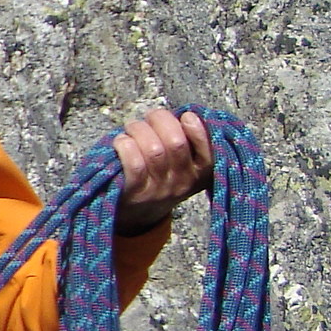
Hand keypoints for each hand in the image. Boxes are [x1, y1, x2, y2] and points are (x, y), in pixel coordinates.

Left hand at [113, 107, 214, 232]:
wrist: (137, 215)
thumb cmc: (158, 177)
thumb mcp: (182, 166)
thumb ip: (186, 144)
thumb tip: (180, 115)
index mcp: (200, 174)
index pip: (210, 153)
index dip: (198, 130)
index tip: (186, 116)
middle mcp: (182, 183)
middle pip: (176, 143)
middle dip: (161, 120)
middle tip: (149, 116)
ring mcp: (159, 189)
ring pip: (154, 150)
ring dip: (139, 130)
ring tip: (132, 127)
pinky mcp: (136, 193)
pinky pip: (134, 164)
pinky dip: (126, 145)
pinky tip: (121, 141)